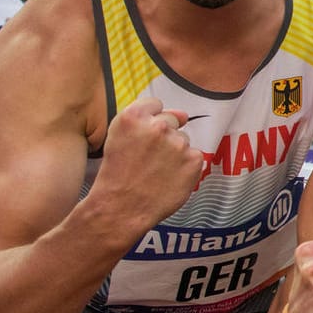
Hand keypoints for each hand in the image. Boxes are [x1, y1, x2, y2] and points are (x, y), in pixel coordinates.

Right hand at [90, 97, 203, 231]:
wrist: (121, 207)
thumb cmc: (117, 175)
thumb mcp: (117, 138)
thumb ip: (147, 119)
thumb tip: (183, 114)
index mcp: (134, 116)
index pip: (155, 104)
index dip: (150, 122)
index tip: (145, 137)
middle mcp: (158, 126)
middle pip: (172, 121)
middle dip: (164, 137)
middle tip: (149, 159)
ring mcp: (178, 143)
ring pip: (183, 140)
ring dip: (175, 153)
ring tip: (156, 172)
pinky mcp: (194, 160)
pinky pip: (194, 157)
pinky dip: (185, 168)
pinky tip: (169, 179)